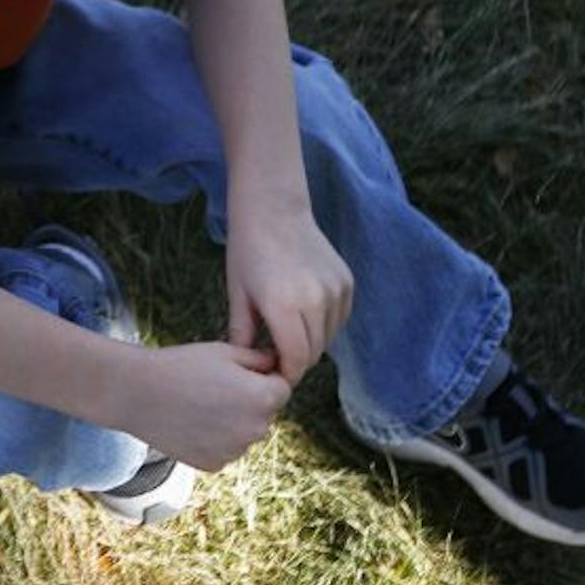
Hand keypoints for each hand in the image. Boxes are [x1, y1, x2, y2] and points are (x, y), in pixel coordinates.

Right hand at [118, 342, 290, 471]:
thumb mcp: (224, 351)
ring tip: (198, 404)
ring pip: (244, 432)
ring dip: (232, 421)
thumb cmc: (180, 366)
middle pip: (264, 412)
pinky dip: (214, 438)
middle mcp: (256, 429)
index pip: (282, 388)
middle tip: (213, 386)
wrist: (137, 393)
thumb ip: (259, 359)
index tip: (235, 372)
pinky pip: (225, 448)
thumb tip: (275, 366)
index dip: (262, 376)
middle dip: (249, 400)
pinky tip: (191, 422)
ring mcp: (235, 451)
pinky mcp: (214, 464)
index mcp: (263, 398)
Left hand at [226, 200, 353, 386]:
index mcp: (283, 305)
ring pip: (329, 337)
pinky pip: (340, 318)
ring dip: (312, 341)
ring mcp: (335, 290)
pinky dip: (325, 324)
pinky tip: (304, 311)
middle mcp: (315, 300)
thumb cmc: (248, 251)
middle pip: (314, 352)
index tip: (276, 373)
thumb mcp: (237, 294)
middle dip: (297, 359)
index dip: (287, 373)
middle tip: (278, 353)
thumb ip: (243, 335)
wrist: (274, 211)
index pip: (296, 359)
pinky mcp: (347, 282)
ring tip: (288, 329)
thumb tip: (249, 367)